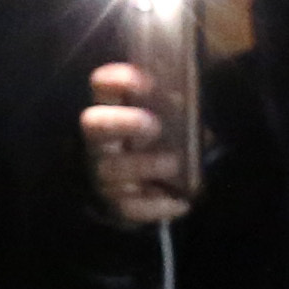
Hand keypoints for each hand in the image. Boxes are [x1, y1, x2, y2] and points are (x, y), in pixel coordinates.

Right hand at [80, 58, 193, 228]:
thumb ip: (180, 106)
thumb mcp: (170, 118)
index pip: (102, 85)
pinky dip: (156, 206)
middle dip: (122, 122)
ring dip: (144, 164)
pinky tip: (181, 202)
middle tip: (153, 125)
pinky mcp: (116, 205)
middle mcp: (100, 141)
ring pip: (111, 169)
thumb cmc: (160, 143)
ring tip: (174, 162)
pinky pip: (130, 208)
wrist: (145, 191)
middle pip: (94, 124)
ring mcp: (104, 174)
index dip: (118, 80)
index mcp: (114, 110)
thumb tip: (193, 100)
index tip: (145, 82)